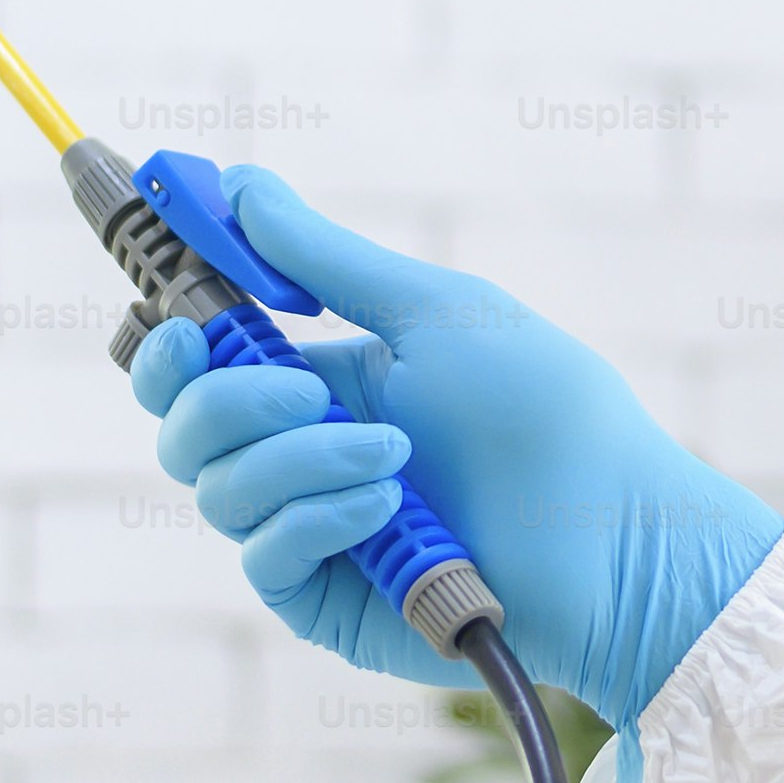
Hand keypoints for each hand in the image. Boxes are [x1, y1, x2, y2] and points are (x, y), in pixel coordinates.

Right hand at [129, 168, 783, 723]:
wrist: (613, 533)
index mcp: (323, 381)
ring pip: (218, 486)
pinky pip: (263, 552)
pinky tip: (393, 509)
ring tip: (400, 458)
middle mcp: (303, 455)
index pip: (200, 358)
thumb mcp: (432, 313)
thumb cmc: (543, 412)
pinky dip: (319, 517)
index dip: (170, 333)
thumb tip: (239, 183)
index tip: (177, 308)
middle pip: (183, 424)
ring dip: (302, 458)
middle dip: (224, 397)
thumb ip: (324, 258)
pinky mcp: (323, 599)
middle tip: (301, 388)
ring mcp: (309, 529)